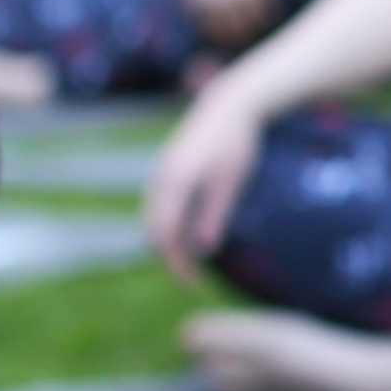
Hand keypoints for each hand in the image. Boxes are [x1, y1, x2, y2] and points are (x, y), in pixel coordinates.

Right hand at [146, 89, 263, 284]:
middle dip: (170, 259)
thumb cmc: (236, 143)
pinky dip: (169, 227)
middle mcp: (160, 180)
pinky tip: (188, 239)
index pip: (165, 235)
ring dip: (168, 244)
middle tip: (193, 281)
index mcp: (175, 183)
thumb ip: (215, 214)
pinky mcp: (166, 173)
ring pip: (154, 220)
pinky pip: (160, 208)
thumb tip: (205, 250)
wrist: (228, 106)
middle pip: (153, 232)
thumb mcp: (232, 181)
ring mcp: (160, 176)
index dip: (176, 263)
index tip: (193, 284)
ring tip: (191, 265)